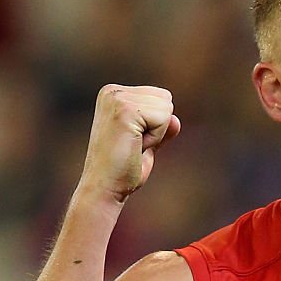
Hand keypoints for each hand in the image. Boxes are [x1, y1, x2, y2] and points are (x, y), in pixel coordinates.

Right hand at [78, 84, 180, 203]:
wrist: (104, 188)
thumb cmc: (123, 169)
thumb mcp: (146, 144)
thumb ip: (160, 128)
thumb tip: (176, 120)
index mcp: (114, 94)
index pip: (161, 97)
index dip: (156, 125)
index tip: (134, 140)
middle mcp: (112, 91)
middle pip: (166, 99)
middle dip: (158, 127)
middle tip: (134, 145)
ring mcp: (116, 99)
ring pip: (166, 108)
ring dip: (156, 133)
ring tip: (133, 146)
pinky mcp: (124, 110)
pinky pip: (163, 118)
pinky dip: (156, 137)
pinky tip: (135, 147)